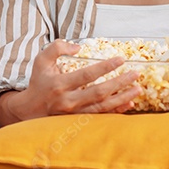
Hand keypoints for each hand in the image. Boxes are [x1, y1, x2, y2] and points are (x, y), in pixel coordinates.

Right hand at [0, 39, 140, 126]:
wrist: (30, 110)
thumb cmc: (39, 82)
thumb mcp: (41, 60)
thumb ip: (57, 48)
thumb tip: (78, 46)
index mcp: (59, 84)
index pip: (87, 75)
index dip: (105, 67)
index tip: (120, 60)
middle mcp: (68, 101)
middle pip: (99, 93)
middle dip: (120, 83)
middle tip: (136, 74)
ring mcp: (74, 114)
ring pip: (103, 107)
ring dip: (122, 98)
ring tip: (138, 89)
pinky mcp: (79, 121)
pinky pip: (102, 117)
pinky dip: (116, 111)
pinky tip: (129, 104)